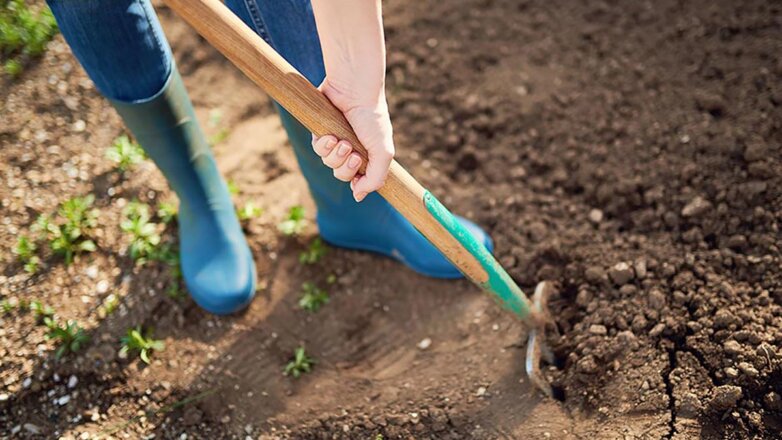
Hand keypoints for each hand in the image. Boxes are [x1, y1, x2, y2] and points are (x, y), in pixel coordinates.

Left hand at [311, 77, 394, 201]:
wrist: (354, 90)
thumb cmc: (371, 118)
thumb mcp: (383, 152)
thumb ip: (376, 178)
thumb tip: (358, 197)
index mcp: (369, 154)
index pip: (359, 180)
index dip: (357, 184)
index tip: (358, 179)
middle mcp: (352, 149)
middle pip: (341, 175)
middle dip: (346, 168)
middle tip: (353, 155)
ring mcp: (336, 140)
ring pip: (328, 163)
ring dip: (335, 156)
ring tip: (342, 141)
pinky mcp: (321, 131)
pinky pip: (317, 149)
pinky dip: (323, 146)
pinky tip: (330, 136)